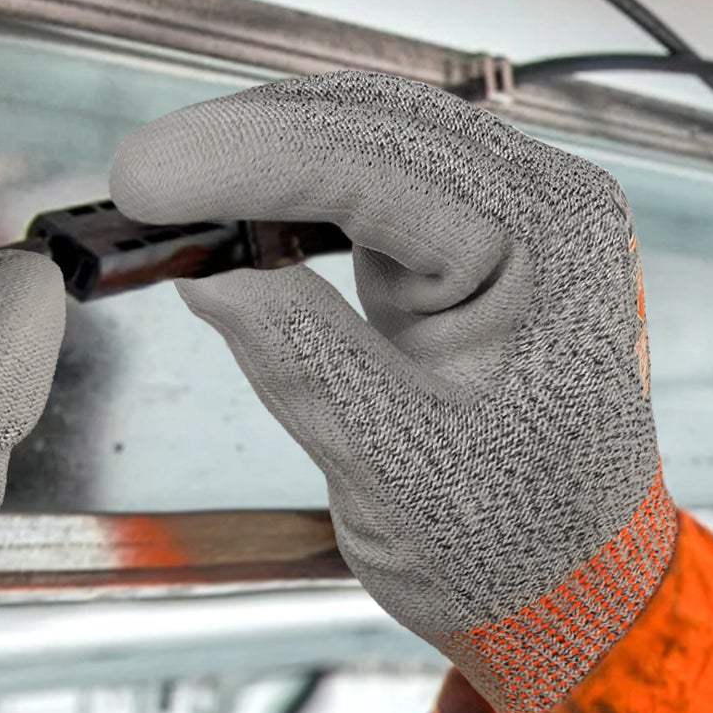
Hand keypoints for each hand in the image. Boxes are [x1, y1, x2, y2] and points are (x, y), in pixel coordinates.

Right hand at [111, 71, 671, 712]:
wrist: (577, 589)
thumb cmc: (518, 547)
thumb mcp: (400, 473)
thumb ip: (307, 363)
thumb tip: (212, 276)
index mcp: (553, 245)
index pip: (380, 161)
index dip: (247, 156)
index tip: (140, 177)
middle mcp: (549, 205)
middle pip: (373, 123)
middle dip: (246, 143)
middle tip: (135, 186)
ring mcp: (519, 215)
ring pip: (366, 138)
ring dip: (267, 159)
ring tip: (172, 202)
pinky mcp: (480, 238)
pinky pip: (374, 182)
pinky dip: (296, 193)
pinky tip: (236, 221)